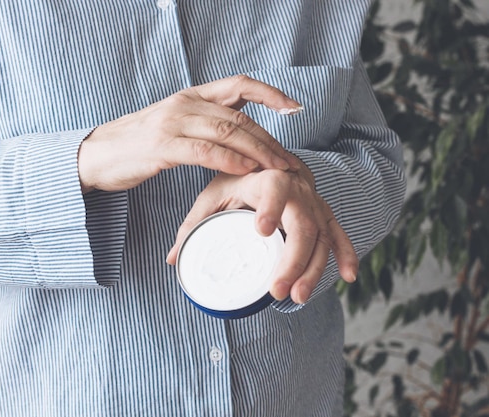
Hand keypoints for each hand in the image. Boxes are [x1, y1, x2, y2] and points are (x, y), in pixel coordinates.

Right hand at [78, 75, 302, 192]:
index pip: (239, 84)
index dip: (270, 93)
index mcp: (191, 96)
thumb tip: (238, 134)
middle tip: (289, 161)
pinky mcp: (162, 146)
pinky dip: (230, 160)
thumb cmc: (138, 145)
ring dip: (257, 152)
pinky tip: (246, 170)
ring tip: (277, 169)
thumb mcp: (174, 124)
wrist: (97, 155)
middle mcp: (185, 104)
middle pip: (239, 117)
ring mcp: (172, 123)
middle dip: (270, 140)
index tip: (295, 107)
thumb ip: (203, 123)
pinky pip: (204, 151)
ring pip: (227, 132)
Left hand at [166, 165, 357, 304]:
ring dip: (314, 269)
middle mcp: (296, 188)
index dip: (270, 207)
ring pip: (321, 236)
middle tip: (278, 289)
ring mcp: (313, 202)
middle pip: (302, 224)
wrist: (267, 162)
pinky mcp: (324, 214)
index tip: (261, 230)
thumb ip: (193, 225)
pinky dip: (346, 254)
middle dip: (293, 260)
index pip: (273, 188)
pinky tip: (348, 275)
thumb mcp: (212, 197)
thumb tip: (173, 259)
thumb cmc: (236, 181)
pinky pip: (338, 234)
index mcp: (265, 177)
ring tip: (298, 296)